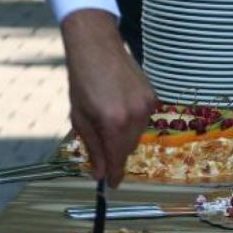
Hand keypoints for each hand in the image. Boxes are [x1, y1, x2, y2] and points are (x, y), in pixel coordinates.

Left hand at [61, 9, 156, 187]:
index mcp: (112, 122)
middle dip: (116, 152)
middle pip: (128, 149)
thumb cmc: (82, 81)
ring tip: (110, 116)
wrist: (97, 47)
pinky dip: (133, 121)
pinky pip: (144, 120)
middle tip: (102, 143)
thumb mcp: (80, 117)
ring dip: (124, 135)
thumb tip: (100, 173)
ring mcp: (147, 106)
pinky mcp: (153, 98)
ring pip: (138, 135)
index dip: (115, 175)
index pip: (117, 159)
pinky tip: (120, 105)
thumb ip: (93, 147)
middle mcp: (134, 117)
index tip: (112, 185)